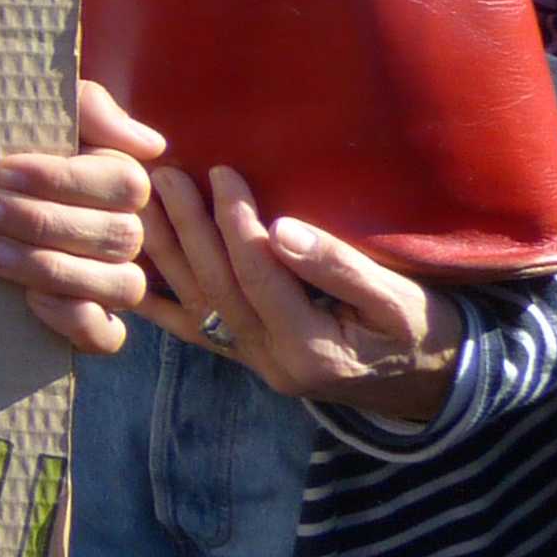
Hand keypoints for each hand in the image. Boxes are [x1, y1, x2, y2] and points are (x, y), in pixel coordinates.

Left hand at [0, 78, 162, 353]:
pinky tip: (30, 300)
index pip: (121, 185)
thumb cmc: (11, 150)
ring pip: (119, 286)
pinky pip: (109, 336)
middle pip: (116, 235)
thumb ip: (92, 107)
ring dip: (52, 269)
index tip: (0, 170)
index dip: (61, 180)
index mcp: (123, 184)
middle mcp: (127, 235)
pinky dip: (76, 321)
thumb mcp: (46, 112)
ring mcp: (113, 282)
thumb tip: (149, 145)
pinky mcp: (92, 323)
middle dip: (41, 221)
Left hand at [138, 162, 462, 421]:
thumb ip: (341, 267)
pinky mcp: (246, 357)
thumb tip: (282, 228)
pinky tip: (126, 270)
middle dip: (187, 227)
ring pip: (196, 303)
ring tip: (140, 201)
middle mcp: (270, 360)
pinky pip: (192, 328)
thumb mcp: (398, 301)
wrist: (430, 384)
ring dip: (165, 251)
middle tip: (163, 175)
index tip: (220, 172)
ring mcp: (253, 362)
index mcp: (310, 346)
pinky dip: (158, 299)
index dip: (235, 221)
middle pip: (216, 286)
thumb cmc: (423, 332)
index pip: (258, 275)